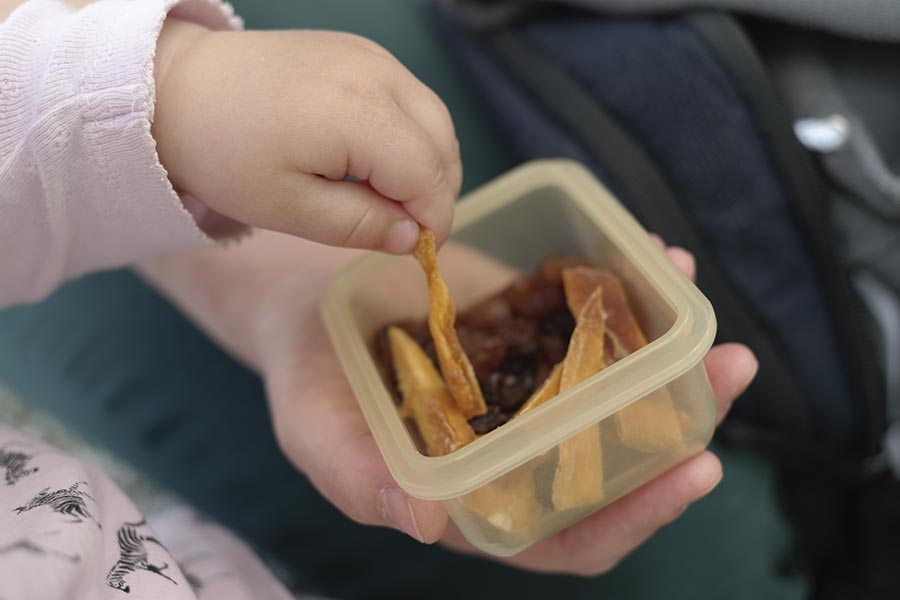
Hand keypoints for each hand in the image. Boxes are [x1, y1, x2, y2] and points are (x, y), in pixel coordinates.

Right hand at [140, 232, 757, 575]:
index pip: (570, 529)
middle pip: (618, 454)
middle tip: (733, 367)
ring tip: (700, 300)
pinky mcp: (534, 321)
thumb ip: (364, 480)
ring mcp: (534, 379)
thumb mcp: (319, 432)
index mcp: (482, 492)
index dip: (634, 513)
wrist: (309, 294)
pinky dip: (631, 290)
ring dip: (673, 348)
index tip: (693, 470)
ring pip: (619, 382)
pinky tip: (656, 257)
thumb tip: (424, 523)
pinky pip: (593, 315)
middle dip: (683, 418)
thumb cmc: (310, 377)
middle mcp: (522, 442)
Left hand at [152, 20, 459, 251]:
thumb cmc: (225, 153)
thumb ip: (358, 225)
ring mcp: (372, 56)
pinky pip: (411, 97)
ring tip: (392, 199)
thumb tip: (412, 238)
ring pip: (435, 118)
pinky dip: (411, 134)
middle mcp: (377, 74)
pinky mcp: (362, 51)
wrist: (180, 87)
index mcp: (359, 114)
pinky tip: (379, 160)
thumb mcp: (287, 208)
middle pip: (443, 142)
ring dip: (428, 164)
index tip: (420, 254)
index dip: (434, 220)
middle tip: (406, 230)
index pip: (428, 175)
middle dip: (437, 193)